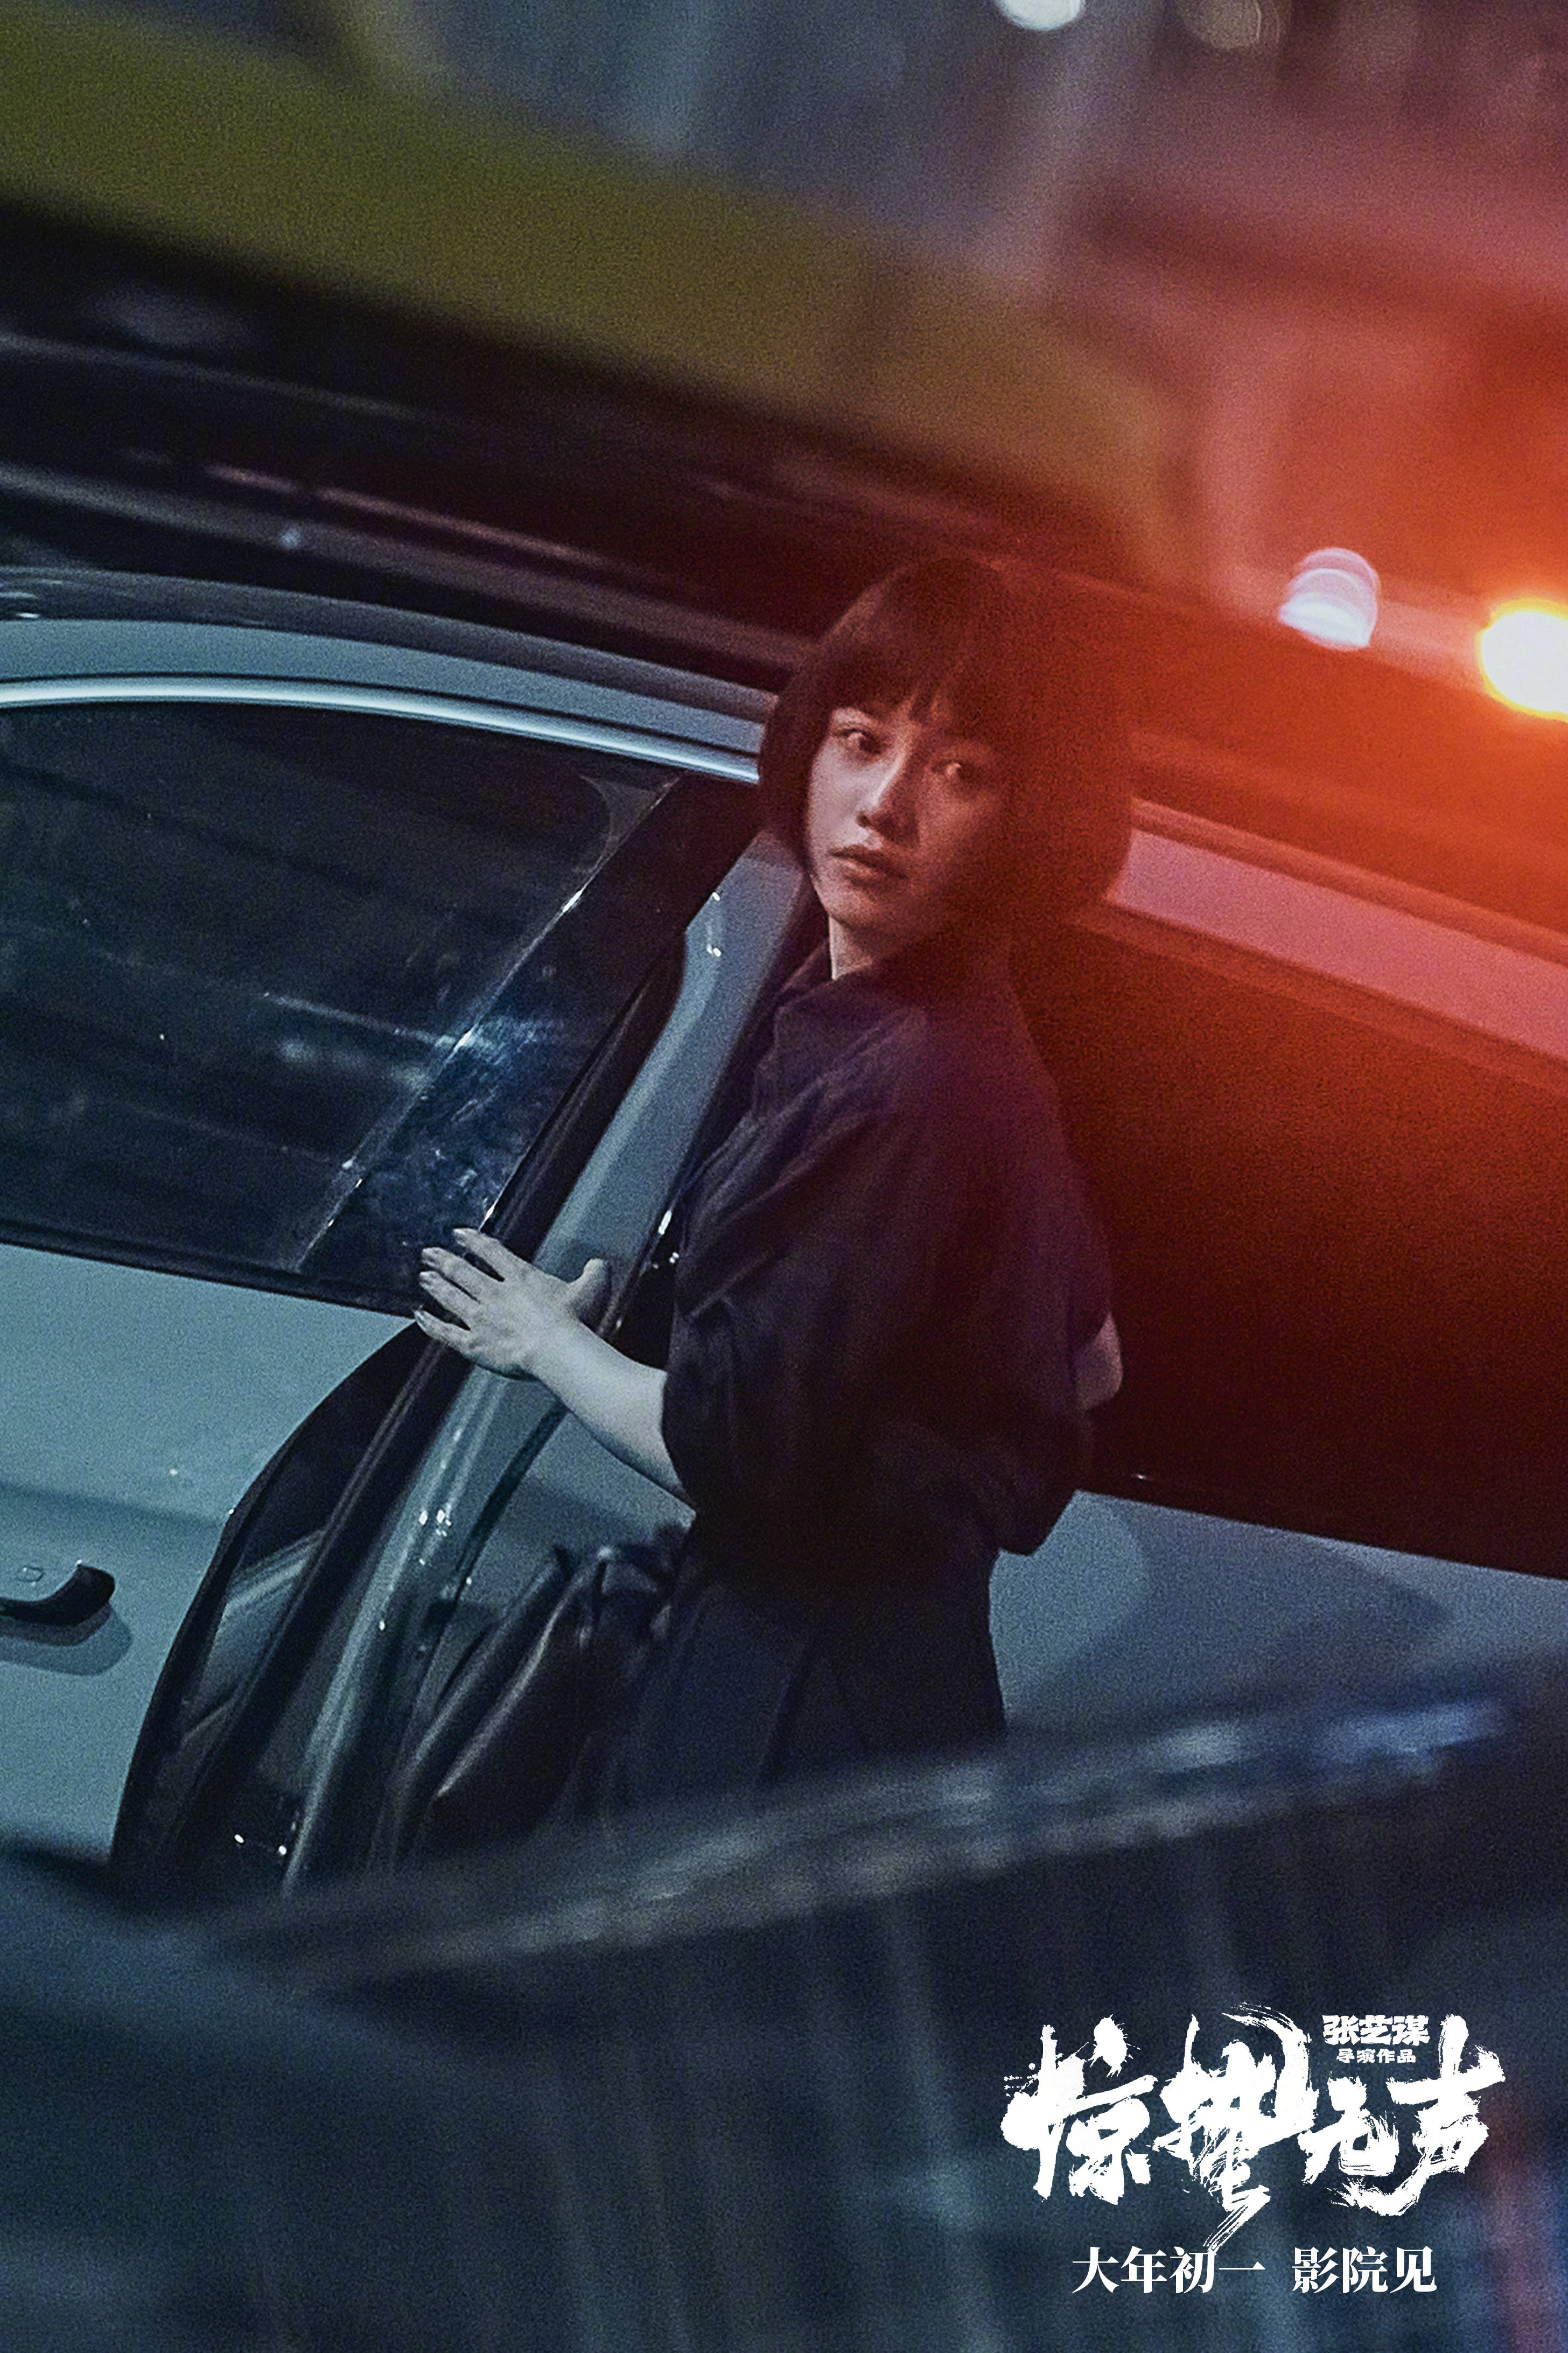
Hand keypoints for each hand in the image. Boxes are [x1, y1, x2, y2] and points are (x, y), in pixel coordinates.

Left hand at [415, 1228, 611, 1377]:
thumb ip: (595, 1273)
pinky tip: (419, 1316)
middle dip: (444, 1260)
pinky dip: (430, 1324)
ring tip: (423, 1277)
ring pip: (451, 1297)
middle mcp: (495, 1294)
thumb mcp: (592, 1289)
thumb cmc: (574, 1322)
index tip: (459, 1234)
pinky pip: (446, 1333)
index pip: (491, 1252)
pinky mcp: (474, 1344)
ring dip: (436, 1285)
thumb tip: (600, 1264)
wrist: (557, 1350)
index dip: (474, 1241)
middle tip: (428, 1253)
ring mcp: (481, 1318)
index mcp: (521, 1278)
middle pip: (463, 1272)